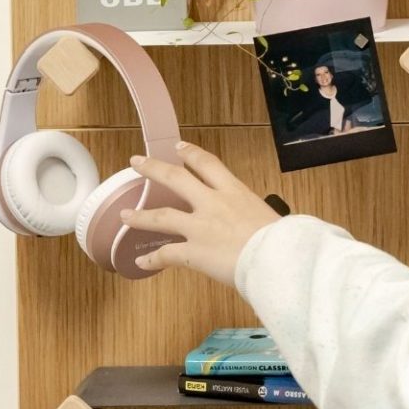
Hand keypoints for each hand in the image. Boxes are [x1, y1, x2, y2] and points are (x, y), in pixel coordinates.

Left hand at [122, 142, 282, 285]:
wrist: (276, 257)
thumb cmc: (283, 239)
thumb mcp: (267, 215)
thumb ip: (251, 215)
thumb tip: (250, 223)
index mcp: (235, 192)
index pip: (208, 164)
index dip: (191, 154)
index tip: (179, 147)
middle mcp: (213, 204)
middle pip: (176, 179)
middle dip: (154, 169)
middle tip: (137, 162)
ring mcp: (200, 227)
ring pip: (162, 216)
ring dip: (141, 215)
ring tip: (125, 214)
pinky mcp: (192, 252)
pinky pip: (166, 254)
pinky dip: (152, 259)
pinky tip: (141, 261)